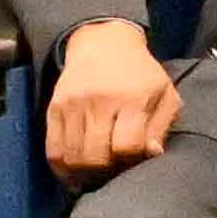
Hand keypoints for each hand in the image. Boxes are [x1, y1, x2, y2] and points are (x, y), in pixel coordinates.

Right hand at [45, 20, 177, 174]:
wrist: (103, 44)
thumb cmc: (140, 75)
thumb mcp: (164, 94)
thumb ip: (161, 127)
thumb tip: (151, 154)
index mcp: (132, 98)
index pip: (126, 146)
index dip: (131, 160)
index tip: (134, 158)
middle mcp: (99, 101)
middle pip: (96, 157)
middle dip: (106, 172)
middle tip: (113, 170)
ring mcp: (73, 105)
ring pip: (72, 157)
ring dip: (84, 173)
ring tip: (96, 171)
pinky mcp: (54, 108)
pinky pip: (52, 150)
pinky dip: (62, 168)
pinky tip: (74, 173)